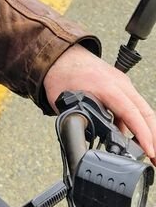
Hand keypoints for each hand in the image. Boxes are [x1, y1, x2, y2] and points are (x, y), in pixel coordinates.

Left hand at [43, 45, 155, 160]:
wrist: (60, 53)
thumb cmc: (61, 72)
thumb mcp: (64, 100)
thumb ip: (77, 119)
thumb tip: (83, 138)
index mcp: (106, 87)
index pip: (131, 113)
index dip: (142, 135)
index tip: (150, 152)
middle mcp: (119, 84)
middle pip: (146, 112)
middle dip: (154, 137)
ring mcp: (122, 84)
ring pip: (143, 110)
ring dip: (149, 131)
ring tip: (151, 152)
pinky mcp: (121, 86)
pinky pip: (135, 105)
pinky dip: (139, 122)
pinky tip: (136, 138)